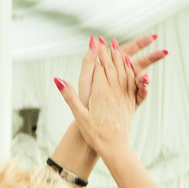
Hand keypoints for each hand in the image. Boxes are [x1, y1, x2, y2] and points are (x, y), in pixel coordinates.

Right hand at [54, 35, 148, 160]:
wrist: (115, 148)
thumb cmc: (94, 134)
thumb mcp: (78, 115)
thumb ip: (69, 96)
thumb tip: (57, 79)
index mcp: (100, 93)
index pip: (98, 67)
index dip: (96, 53)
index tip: (94, 40)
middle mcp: (114, 91)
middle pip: (111, 66)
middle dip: (108, 51)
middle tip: (104, 39)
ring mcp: (123, 96)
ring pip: (123, 71)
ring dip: (120, 57)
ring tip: (116, 47)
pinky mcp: (130, 102)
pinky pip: (131, 82)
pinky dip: (130, 70)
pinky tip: (129, 66)